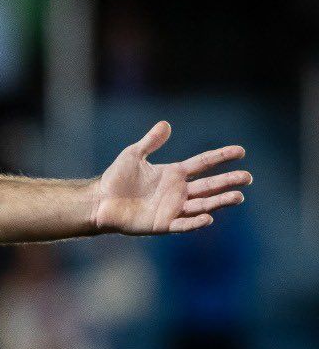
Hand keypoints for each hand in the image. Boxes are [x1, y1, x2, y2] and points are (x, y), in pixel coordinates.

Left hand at [91, 122, 250, 234]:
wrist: (100, 201)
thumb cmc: (116, 178)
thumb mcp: (133, 155)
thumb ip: (151, 142)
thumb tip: (165, 124)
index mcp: (174, 174)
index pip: (203, 164)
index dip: (221, 157)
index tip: (241, 151)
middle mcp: (178, 191)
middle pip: (210, 185)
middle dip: (228, 181)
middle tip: (247, 177)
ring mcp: (173, 208)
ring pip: (203, 205)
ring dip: (220, 201)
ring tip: (238, 197)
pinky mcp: (163, 224)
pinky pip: (183, 224)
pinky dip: (195, 221)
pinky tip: (208, 218)